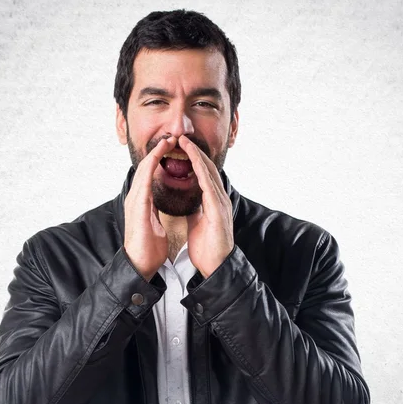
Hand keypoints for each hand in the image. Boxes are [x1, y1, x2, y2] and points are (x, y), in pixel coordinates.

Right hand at [124, 135, 176, 280]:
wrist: (140, 264)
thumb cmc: (149, 247)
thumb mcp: (154, 223)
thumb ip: (154, 211)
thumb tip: (157, 205)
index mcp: (142, 202)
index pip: (151, 175)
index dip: (160, 160)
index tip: (173, 149)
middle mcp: (136, 198)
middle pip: (147, 167)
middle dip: (158, 151)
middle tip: (171, 136)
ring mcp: (135, 200)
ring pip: (144, 170)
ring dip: (155, 153)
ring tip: (166, 140)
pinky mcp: (137, 206)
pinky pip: (144, 181)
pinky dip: (151, 167)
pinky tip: (157, 157)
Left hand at [179, 135, 233, 277]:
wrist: (215, 266)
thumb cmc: (207, 248)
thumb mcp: (198, 224)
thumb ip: (196, 211)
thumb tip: (190, 203)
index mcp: (213, 202)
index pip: (203, 175)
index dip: (193, 160)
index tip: (181, 148)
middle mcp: (219, 199)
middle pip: (207, 169)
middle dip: (195, 152)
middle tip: (182, 137)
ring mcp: (220, 204)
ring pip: (209, 173)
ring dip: (197, 156)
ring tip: (186, 143)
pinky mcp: (218, 211)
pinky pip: (209, 187)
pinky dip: (201, 172)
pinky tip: (194, 162)